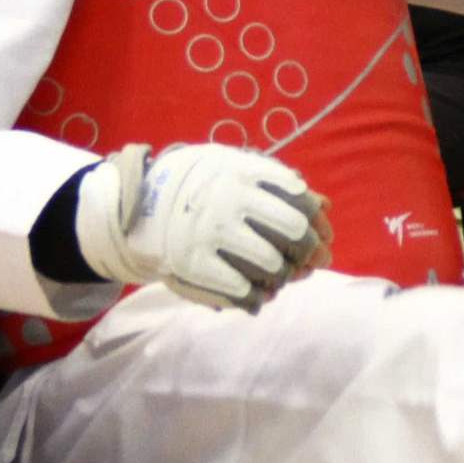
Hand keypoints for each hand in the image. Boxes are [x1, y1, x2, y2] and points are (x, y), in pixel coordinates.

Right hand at [75, 142, 330, 312]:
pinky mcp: (193, 264)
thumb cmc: (198, 185)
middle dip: (308, 250)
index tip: (322, 234)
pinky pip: (242, 289)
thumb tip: (326, 206)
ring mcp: (210, 233)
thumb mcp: (233, 167)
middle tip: (309, 261)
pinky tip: (258, 293)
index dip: (318, 221)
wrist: (137, 206)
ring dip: (284, 274)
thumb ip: (277, 182)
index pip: (299, 198)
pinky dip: (258, 296)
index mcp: (242, 171)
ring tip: (280, 276)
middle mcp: (228, 199)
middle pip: (293, 231)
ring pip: (272, 264)